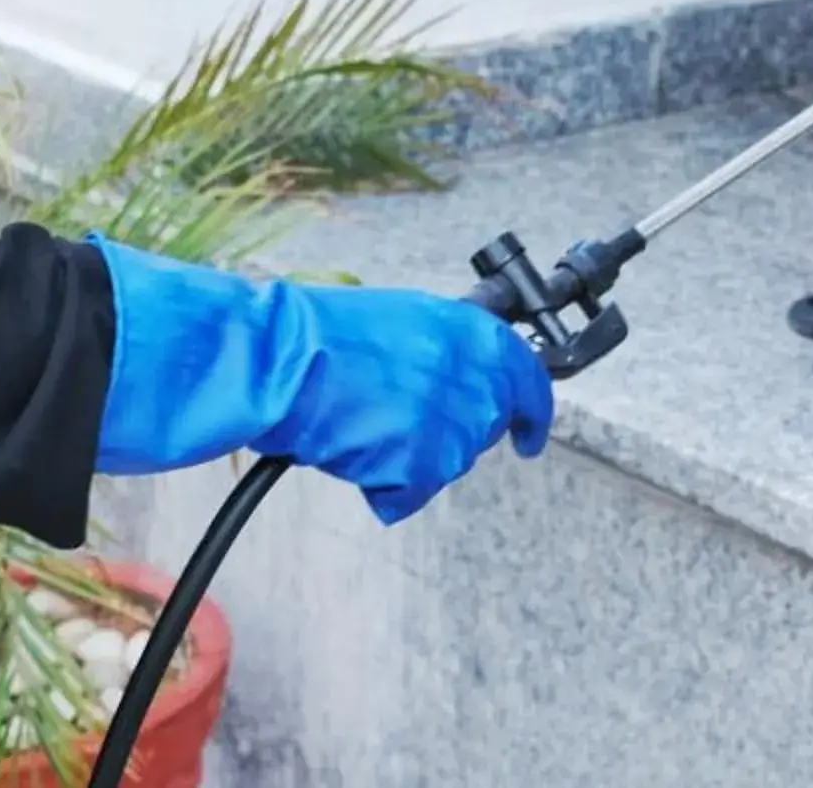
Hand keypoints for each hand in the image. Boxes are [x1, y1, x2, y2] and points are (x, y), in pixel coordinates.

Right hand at [92, 240, 553, 522]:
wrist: (279, 360)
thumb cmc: (324, 337)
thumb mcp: (402, 320)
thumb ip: (448, 347)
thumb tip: (472, 373)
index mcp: (471, 331)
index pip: (529, 380)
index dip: (533, 414)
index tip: (530, 435)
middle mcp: (471, 374)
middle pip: (484, 429)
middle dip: (449, 432)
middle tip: (398, 418)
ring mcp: (449, 421)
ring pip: (446, 463)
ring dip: (409, 455)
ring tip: (361, 420)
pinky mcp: (420, 463)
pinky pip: (408, 492)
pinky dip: (381, 484)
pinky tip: (353, 449)